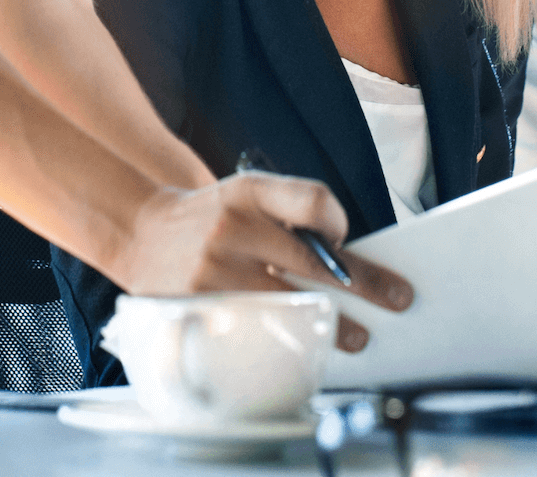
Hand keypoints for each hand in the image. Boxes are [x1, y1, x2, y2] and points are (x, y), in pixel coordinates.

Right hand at [116, 171, 413, 350]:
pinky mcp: (197, 306)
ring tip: (356, 336)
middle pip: (314, 259)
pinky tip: (301, 346)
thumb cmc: (212, 219)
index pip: (312, 200)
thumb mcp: (245, 195)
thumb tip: (347, 257)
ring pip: (289, 302)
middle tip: (395, 299)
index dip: (338, 221)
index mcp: (248, 190)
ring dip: (330, 323)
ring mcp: (212, 269)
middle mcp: (231, 226)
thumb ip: (290, 215)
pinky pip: (254, 329)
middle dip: (363, 284)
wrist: (141, 231)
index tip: (346, 239)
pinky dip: (283, 340)